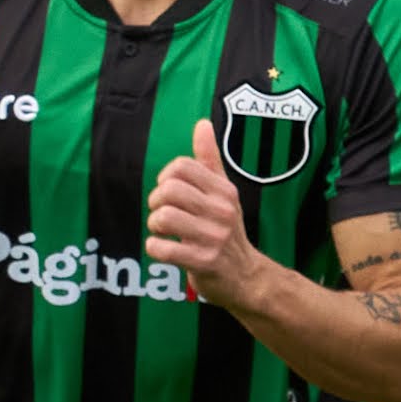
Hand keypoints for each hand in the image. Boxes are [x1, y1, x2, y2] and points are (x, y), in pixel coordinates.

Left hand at [142, 140, 252, 304]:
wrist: (246, 276)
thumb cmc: (226, 230)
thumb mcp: (223, 192)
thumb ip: (209, 159)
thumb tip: (202, 124)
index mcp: (224, 190)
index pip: (181, 168)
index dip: (165, 178)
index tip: (169, 191)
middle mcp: (222, 211)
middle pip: (168, 191)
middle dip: (156, 202)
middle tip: (163, 213)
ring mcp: (214, 237)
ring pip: (162, 218)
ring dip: (154, 226)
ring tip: (163, 232)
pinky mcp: (203, 261)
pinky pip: (162, 249)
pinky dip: (155, 249)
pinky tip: (165, 250)